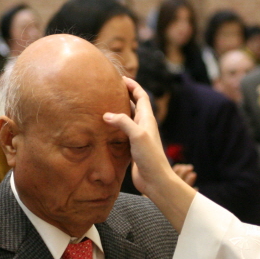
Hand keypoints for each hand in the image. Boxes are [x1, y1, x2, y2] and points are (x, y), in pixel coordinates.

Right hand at [104, 77, 196, 231]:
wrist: (155, 180)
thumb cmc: (151, 157)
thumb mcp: (138, 136)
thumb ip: (123, 123)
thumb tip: (106, 114)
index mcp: (147, 119)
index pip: (141, 96)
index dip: (133, 86)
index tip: (121, 78)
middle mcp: (143, 126)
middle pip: (134, 105)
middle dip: (123, 95)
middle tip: (109, 89)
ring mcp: (138, 137)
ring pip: (127, 119)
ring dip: (118, 111)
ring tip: (103, 105)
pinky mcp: (133, 148)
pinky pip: (122, 133)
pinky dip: (114, 127)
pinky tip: (104, 128)